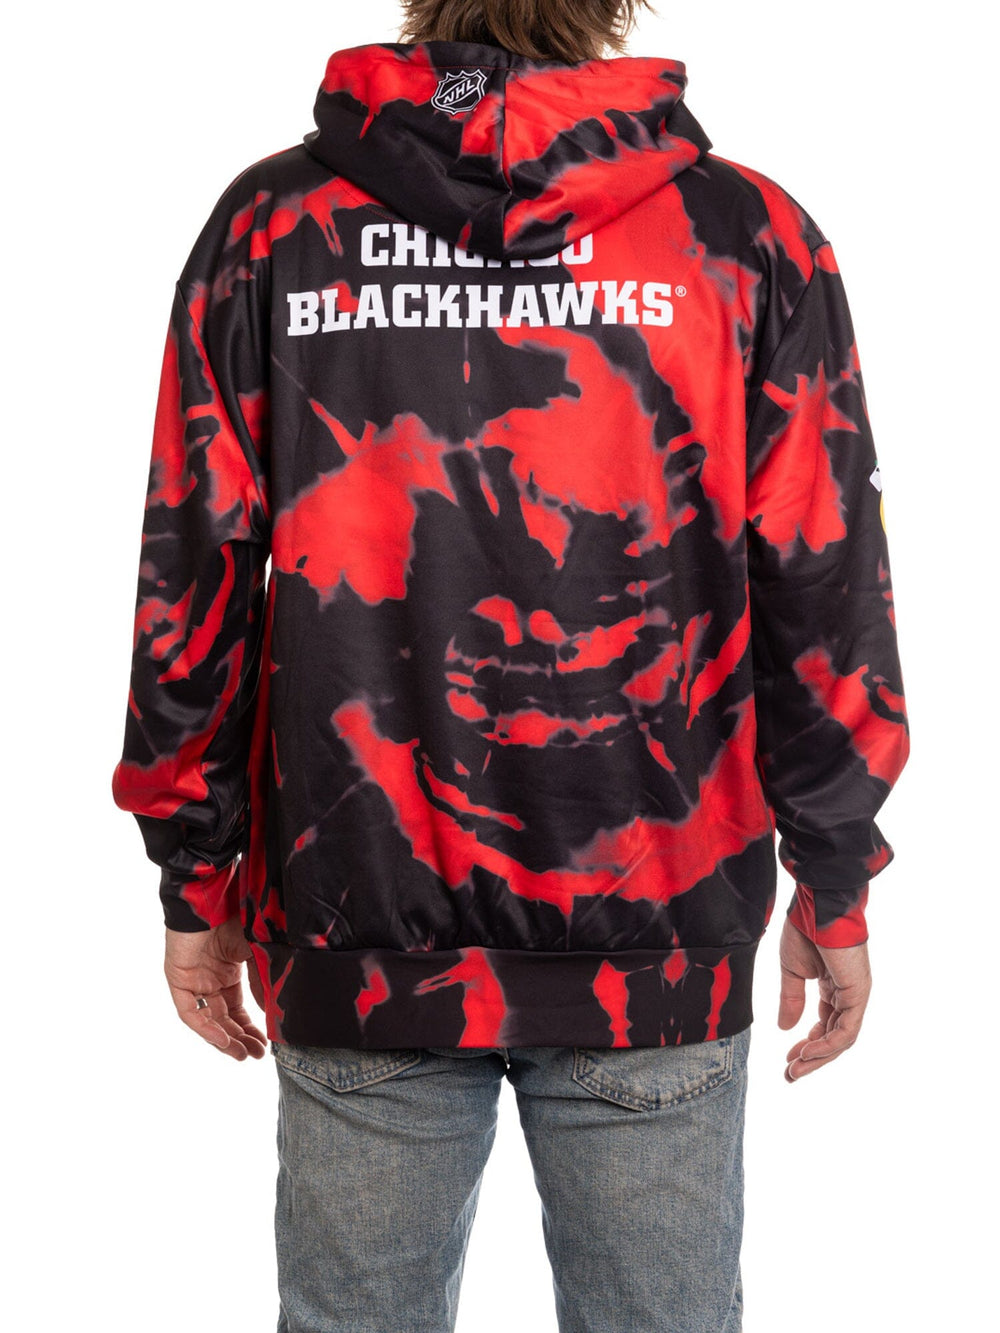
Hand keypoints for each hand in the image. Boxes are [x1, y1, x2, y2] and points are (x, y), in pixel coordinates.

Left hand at [164, 915, 267, 1060]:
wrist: (214, 896)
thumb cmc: (238, 916)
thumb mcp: (258, 952)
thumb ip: (263, 981)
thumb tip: (272, 1011)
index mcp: (227, 973)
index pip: (237, 1010)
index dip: (250, 1028)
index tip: (267, 1044)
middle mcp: (209, 980)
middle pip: (223, 1019)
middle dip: (239, 1039)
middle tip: (256, 1055)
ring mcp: (194, 981)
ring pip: (207, 1020)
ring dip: (224, 1039)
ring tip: (243, 1054)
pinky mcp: (179, 979)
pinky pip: (190, 1012)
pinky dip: (205, 1028)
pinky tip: (223, 1039)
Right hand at [777, 915, 871, 1081]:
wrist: (817, 906)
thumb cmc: (804, 929)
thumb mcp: (791, 970)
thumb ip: (791, 999)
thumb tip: (784, 1027)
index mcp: (832, 987)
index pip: (824, 1025)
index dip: (808, 1044)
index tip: (788, 1059)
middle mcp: (847, 994)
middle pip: (834, 1037)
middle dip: (812, 1058)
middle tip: (791, 1075)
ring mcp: (854, 995)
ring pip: (841, 1039)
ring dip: (818, 1057)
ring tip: (796, 1069)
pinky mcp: (858, 994)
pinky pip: (845, 1030)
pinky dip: (827, 1045)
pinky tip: (808, 1051)